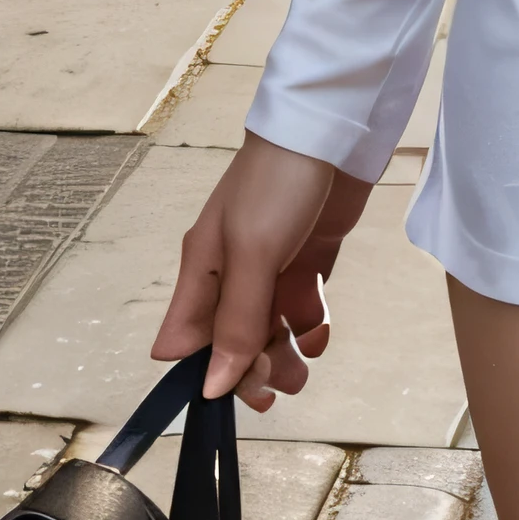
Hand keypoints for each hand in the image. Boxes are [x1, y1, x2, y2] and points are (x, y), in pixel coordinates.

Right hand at [152, 132, 375, 409]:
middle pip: (231, 342)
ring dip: (282, 356)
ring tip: (302, 368)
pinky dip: (310, 327)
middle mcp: (232, 272)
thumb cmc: (278, 183)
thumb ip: (235, 320)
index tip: (236, 390)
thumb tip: (211, 386)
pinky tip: (319, 333)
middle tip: (279, 384)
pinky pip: (301, 309)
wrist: (331, 129)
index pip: (187, 340)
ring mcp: (272, 265)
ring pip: (268, 330)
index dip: (206, 371)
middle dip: (251, 370)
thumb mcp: (252, 253)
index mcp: (203, 269)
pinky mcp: (308, 259)